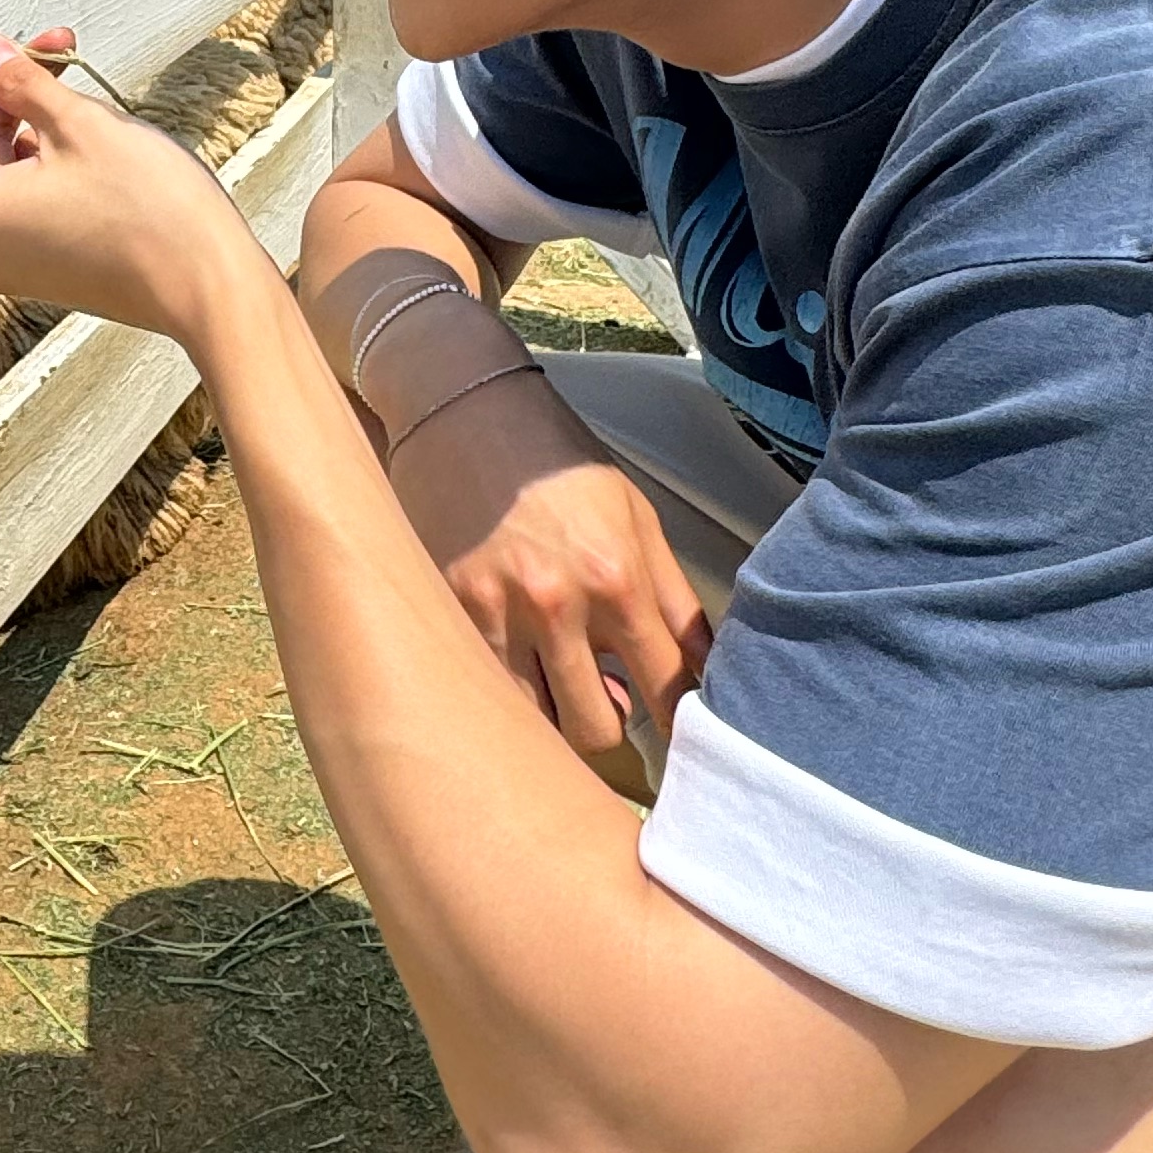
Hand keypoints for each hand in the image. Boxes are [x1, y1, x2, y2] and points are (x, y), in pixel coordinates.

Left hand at [0, 34, 261, 343]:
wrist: (209, 283)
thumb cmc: (150, 212)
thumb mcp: (77, 123)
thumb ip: (19, 82)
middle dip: (6, 96)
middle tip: (50, 52)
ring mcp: (14, 264)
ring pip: (2, 176)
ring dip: (31, 124)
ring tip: (79, 92)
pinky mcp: (48, 269)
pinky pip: (27, 204)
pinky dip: (46, 163)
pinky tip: (87, 136)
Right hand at [388, 374, 710, 767]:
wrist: (466, 412)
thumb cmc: (561, 466)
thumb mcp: (636, 518)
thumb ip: (672, 601)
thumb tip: (702, 673)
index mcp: (618, 578)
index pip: (667, 687)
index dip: (680, 724)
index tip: (683, 740)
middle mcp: (559, 605)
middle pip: (597, 729)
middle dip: (610, 723)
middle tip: (607, 700)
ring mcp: (497, 614)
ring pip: (535, 722)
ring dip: (554, 713)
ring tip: (560, 682)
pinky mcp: (450, 614)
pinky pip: (489, 690)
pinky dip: (509, 689)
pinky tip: (517, 661)